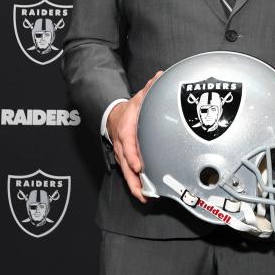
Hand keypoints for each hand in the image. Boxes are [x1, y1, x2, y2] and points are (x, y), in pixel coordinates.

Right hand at [106, 71, 161, 201]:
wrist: (114, 117)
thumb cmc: (130, 110)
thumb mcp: (139, 98)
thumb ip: (149, 89)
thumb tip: (160, 76)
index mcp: (126, 129)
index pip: (127, 144)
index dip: (132, 155)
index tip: (137, 166)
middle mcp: (122, 144)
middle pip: (125, 163)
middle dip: (132, 178)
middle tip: (141, 191)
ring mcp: (123, 154)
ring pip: (126, 172)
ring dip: (134, 185)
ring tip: (143, 197)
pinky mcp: (126, 160)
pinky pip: (129, 174)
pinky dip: (135, 184)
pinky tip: (144, 194)